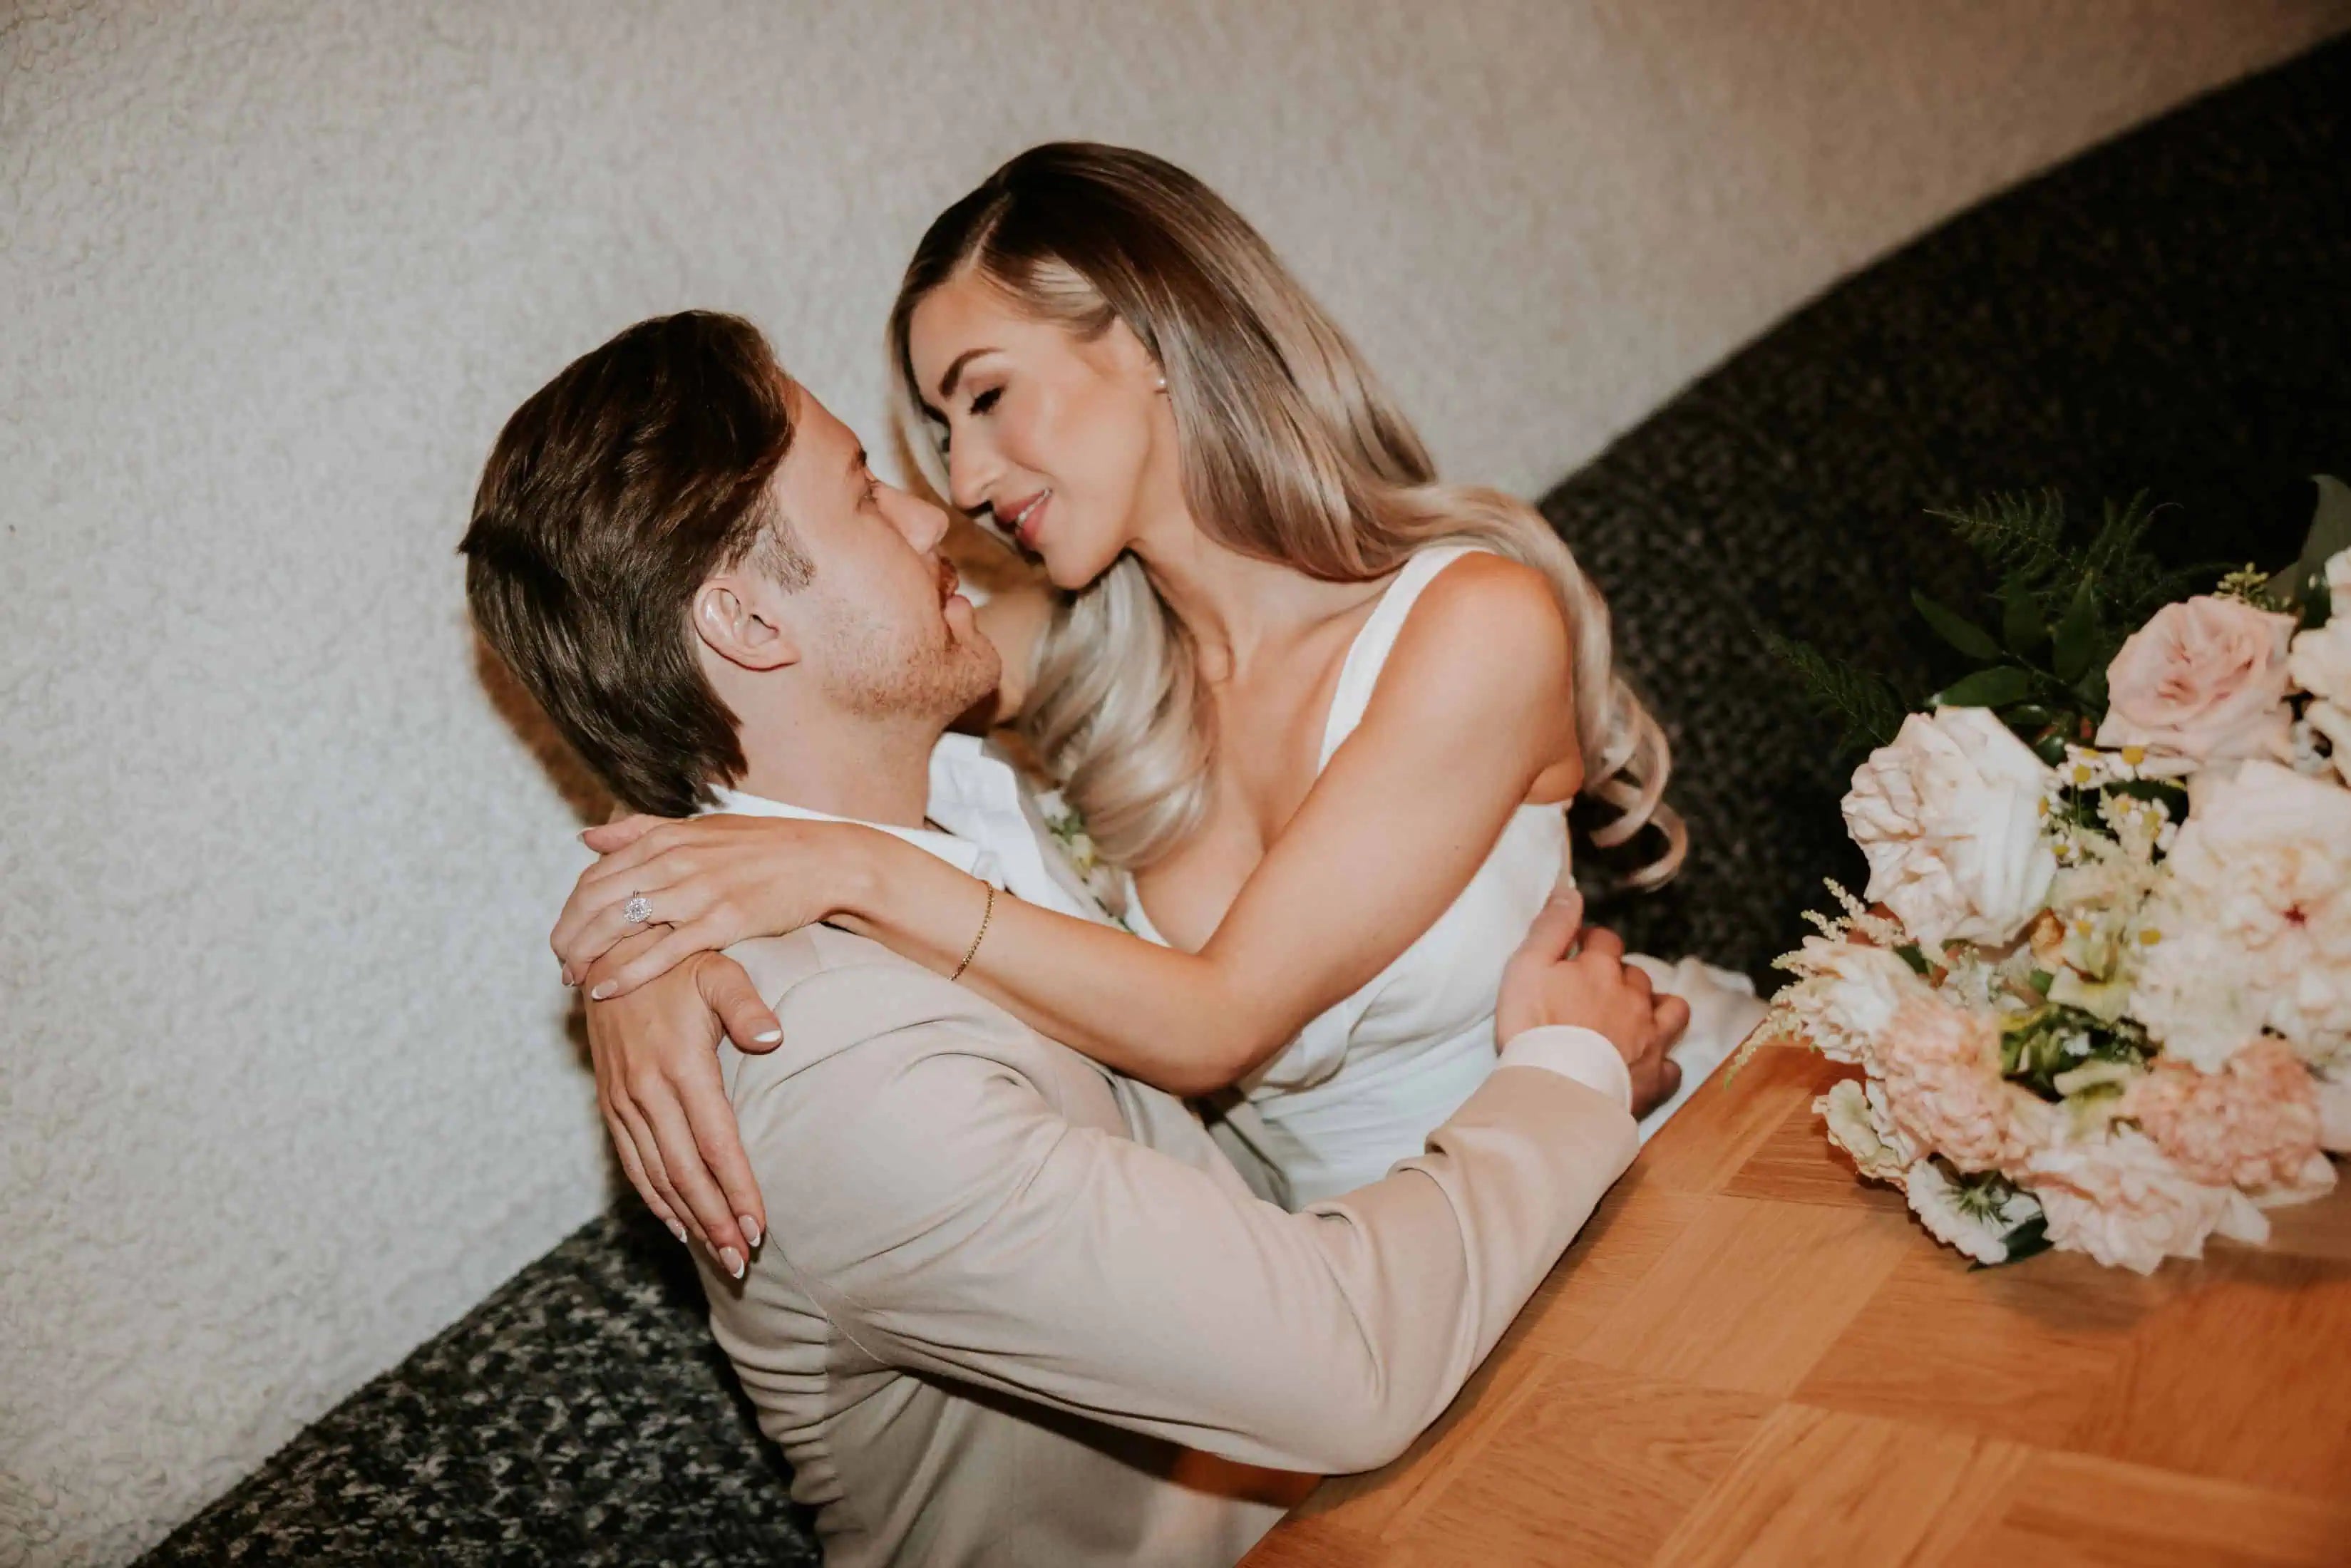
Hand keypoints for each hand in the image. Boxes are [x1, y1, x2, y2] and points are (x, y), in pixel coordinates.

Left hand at [552, 813, 875, 999]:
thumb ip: (640, 831)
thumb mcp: (699, 828)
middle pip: (596, 902)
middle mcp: (673, 862)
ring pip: (619, 925)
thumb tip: (587, 836)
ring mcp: (696, 892)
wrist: (823, 861)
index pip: (595, 876)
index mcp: (665, 839)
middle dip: (569, 937)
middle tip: (561, 965)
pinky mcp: (722, 922)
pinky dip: (626, 972)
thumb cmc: (762, 847)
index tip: (564, 936)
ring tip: (576, 981)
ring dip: (588, 957)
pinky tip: (605, 990)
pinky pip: (661, 951)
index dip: (570, 911)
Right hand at [588, 931, 783, 1275]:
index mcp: (679, 1066)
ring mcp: (623, 1100)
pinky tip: (677, 1225)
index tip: (759, 1228)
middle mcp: (646, 1091)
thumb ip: (745, 1005)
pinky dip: (655, 1199)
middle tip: (744, 1261)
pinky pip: (632, 1163)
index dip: (737, 1189)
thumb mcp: (717, 971)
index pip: (715, 1144)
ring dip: (689, 1220)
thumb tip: (774, 1038)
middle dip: (715, 1221)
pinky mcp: (610, 1102)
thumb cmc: (675, 960)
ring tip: (720, 1255)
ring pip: (657, 1177)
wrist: (607, 952)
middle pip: (685, 1174)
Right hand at [1497, 891, 1689, 1116]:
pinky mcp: (1656, 1078)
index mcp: (1600, 969)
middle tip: (1596, 992)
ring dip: (1657, 1009)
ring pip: (1671, 1011)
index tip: (1578, 951)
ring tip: (1637, 1017)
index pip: (1605, 940)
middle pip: (1636, 976)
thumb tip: (1570, 892)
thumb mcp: (1526, 967)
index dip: (1591, 942)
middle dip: (1620, 978)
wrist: (1556, 1090)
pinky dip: (1663, 1062)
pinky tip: (1649, 1065)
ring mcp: (1651, 1038)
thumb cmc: (1533, 1027)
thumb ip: (1550, 927)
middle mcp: (1633, 998)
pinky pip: (1672, 1066)